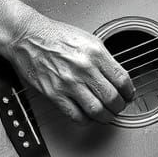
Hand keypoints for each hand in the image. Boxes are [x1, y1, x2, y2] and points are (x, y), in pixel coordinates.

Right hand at [6, 12, 136, 123]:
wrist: (28, 37)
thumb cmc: (55, 35)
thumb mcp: (88, 39)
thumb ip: (104, 59)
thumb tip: (117, 77)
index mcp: (95, 53)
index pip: (122, 79)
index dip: (129, 92)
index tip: (128, 95)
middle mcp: (84, 68)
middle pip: (112, 98)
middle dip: (119, 106)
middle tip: (119, 107)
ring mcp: (69, 83)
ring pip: (97, 111)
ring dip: (106, 117)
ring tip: (106, 115)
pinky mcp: (54, 94)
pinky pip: (76, 116)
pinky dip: (86, 120)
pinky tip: (88, 116)